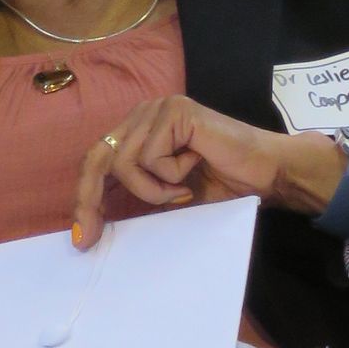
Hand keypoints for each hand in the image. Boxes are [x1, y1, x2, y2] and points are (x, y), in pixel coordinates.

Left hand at [70, 96, 344, 246]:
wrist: (267, 171)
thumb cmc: (224, 183)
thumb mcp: (168, 194)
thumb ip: (136, 195)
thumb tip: (91, 229)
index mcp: (140, 129)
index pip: (97, 159)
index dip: (85, 196)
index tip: (81, 237)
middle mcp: (145, 113)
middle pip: (98, 156)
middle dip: (90, 200)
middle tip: (90, 238)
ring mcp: (159, 109)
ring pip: (124, 163)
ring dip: (152, 190)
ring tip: (182, 191)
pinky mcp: (175, 113)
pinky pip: (150, 158)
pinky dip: (169, 177)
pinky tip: (195, 167)